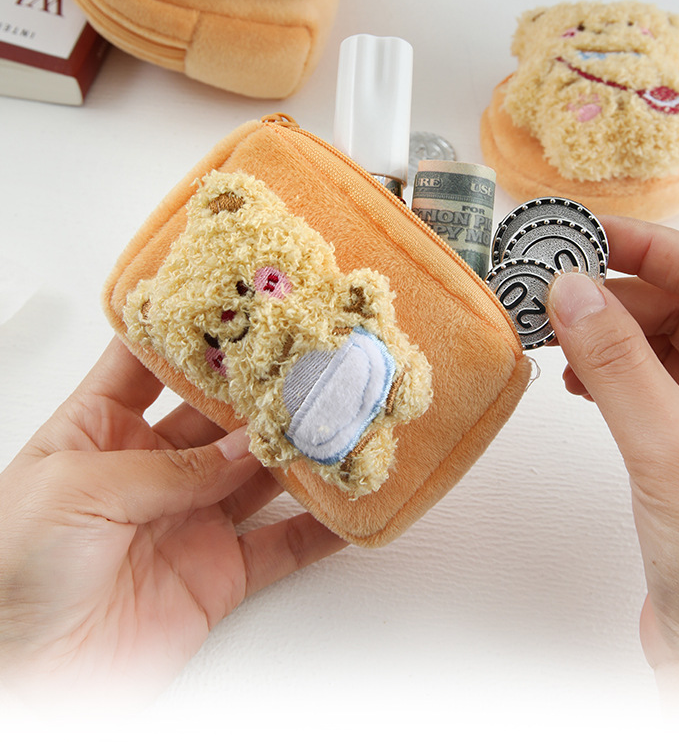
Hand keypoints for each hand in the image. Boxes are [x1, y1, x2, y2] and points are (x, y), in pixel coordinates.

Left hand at [0, 339, 345, 704]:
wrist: (25, 680)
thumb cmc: (10, 573)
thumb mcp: (78, 491)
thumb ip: (168, 468)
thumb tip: (241, 447)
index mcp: (98, 431)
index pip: (148, 363)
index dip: (188, 332)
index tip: (233, 300)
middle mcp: (149, 470)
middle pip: (217, 415)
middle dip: (259, 390)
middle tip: (303, 362)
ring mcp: (188, 519)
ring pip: (258, 473)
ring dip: (297, 451)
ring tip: (335, 419)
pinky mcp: (217, 574)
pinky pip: (279, 547)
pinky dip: (318, 528)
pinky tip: (344, 504)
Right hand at [547, 216, 678, 698]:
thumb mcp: (669, 448)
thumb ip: (618, 363)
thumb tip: (571, 289)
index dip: (651, 247)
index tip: (588, 233)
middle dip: (614, 292)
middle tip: (552, 286)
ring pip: (659, 342)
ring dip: (605, 331)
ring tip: (554, 329)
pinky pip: (645, 382)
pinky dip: (606, 371)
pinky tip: (575, 375)